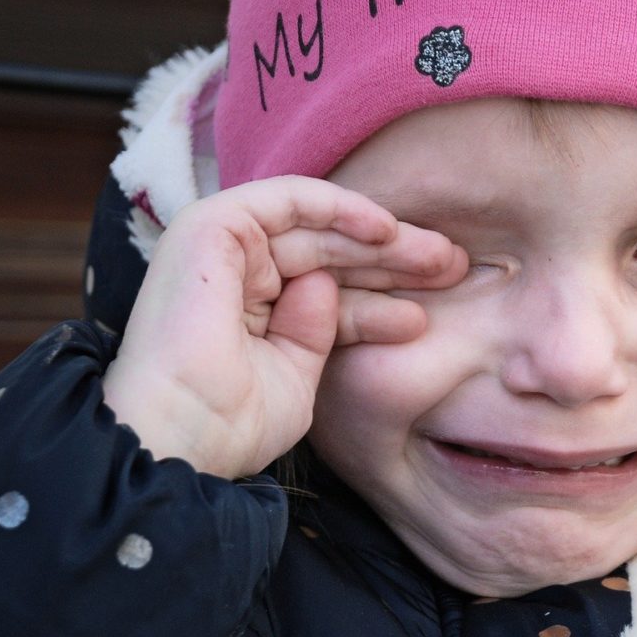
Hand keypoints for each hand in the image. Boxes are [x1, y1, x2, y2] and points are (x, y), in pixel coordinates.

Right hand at [101, 175, 467, 479]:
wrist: (183, 436)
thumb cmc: (230, 424)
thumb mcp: (298, 376)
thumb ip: (321, 330)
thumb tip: (336, 289)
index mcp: (246, 311)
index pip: (326, 290)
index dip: (379, 294)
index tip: (429, 309)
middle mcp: (233, 273)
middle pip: (328, 255)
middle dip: (393, 260)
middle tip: (453, 268)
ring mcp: (220, 246)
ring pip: (316, 228)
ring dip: (380, 239)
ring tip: (438, 257)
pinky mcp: (213, 225)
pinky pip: (289, 199)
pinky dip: (339, 207)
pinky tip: (385, 230)